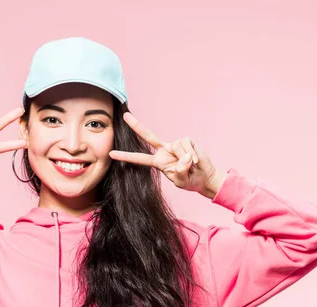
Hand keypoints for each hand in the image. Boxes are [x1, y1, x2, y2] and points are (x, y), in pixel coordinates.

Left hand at [109, 112, 223, 198]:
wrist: (205, 177)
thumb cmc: (190, 180)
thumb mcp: (181, 181)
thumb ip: (180, 171)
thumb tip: (184, 157)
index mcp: (158, 162)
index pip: (139, 158)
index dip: (126, 156)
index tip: (111, 153)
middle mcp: (164, 150)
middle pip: (148, 136)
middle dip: (136, 125)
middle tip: (124, 116)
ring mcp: (174, 145)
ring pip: (177, 148)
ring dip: (186, 159)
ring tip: (191, 166)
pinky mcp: (186, 141)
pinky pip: (187, 146)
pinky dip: (192, 155)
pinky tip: (196, 160)